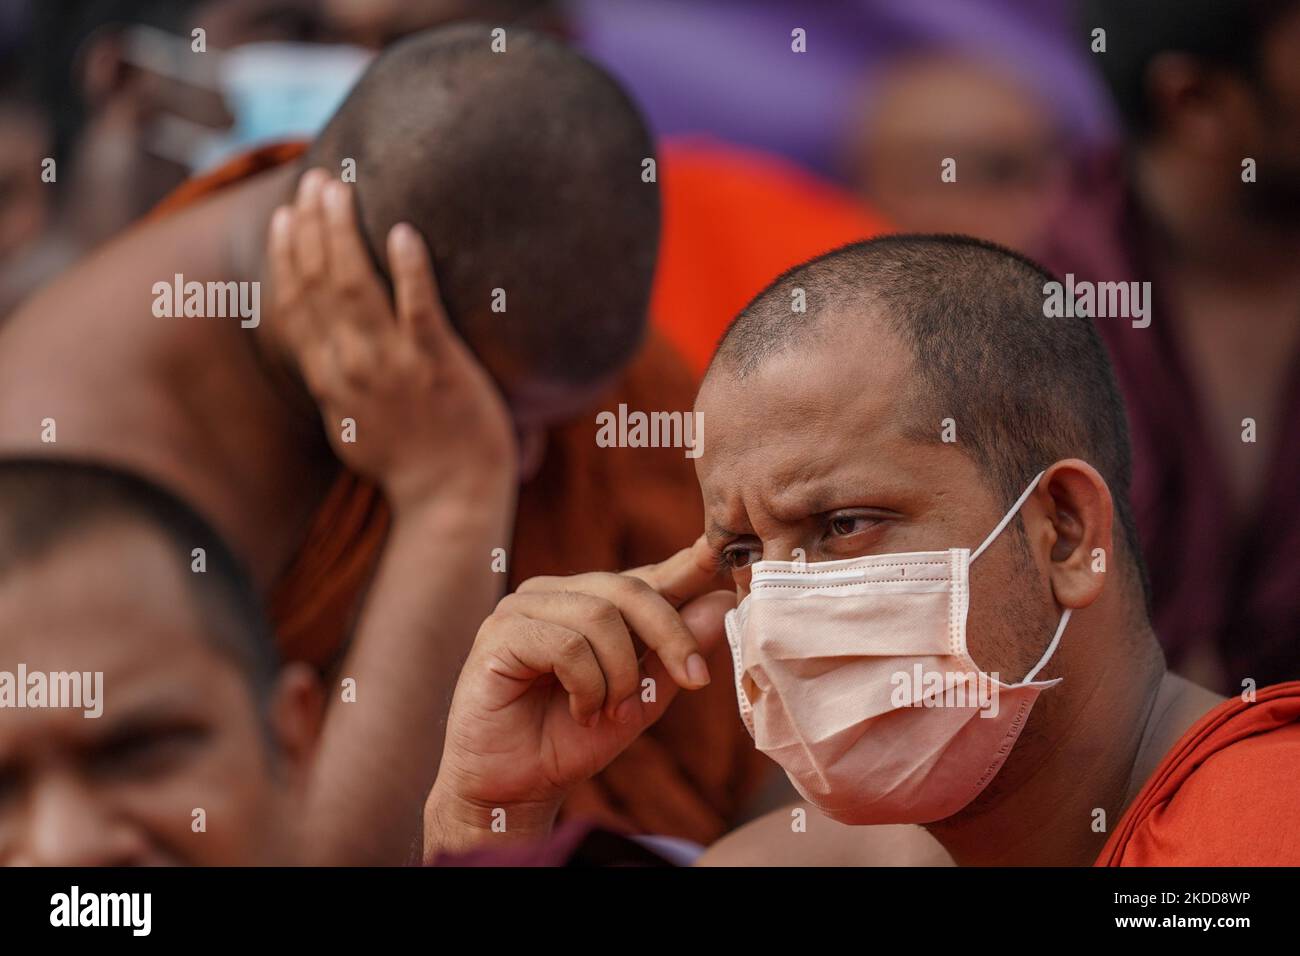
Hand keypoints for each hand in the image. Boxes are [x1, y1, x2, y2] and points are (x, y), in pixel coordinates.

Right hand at [269, 168, 515, 510]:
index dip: (288, 257)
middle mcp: (351, 369)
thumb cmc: (411, 465)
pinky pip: (419, 309)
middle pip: (321, 286)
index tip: (287, 217)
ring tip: (341, 190)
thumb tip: (324, 354)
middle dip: (314, 228)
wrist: (451, 501)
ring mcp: (394, 367)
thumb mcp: (353, 427)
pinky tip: (403, 231)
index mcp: (329, 381)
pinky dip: (409, 269)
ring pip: (357, 288)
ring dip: (345, 234)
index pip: (297, 307)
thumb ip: (336, 385)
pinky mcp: (438, 367)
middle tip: (315, 181)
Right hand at [425, 537, 734, 854]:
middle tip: (693, 679)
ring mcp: (523, 608)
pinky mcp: (500, 633)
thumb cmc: (570, 740)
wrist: (514, 787)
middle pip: (631, 589)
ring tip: (609, 712)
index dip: (686, 565)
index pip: (645, 575)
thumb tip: (719, 603)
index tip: (721, 554)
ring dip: (620, 675)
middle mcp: (555, 593)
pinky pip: (567, 644)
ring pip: (601, 616)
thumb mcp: (640, 698)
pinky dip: (588, 685)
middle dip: (671, 635)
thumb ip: (674, 654)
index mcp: (588, 601)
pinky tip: (582, 711)